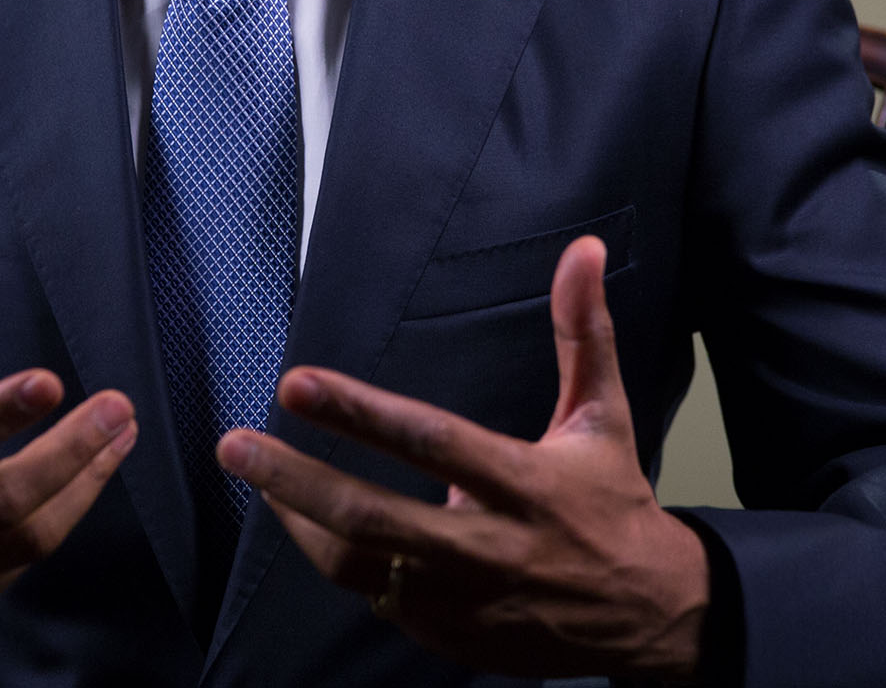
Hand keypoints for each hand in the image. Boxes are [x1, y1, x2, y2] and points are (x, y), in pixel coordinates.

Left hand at [219, 236, 709, 679]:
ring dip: (298, 519)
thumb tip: (585, 250)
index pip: (430, 442)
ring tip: (255, 473)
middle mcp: (488, 546)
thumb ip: (582, 332)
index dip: (360, 414)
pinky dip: (335, 557)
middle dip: (295, 478)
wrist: (649, 616)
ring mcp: (463, 599)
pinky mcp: (448, 635)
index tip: (298, 384)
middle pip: (374, 517)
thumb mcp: (604, 415)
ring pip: (358, 564)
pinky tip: (303, 520)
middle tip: (236, 444)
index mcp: (525, 484)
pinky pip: (373, 595)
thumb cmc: (615, 505)